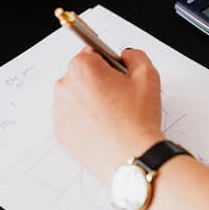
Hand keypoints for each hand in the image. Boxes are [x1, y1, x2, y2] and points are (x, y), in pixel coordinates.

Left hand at [53, 48, 164, 181]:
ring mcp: (60, 112)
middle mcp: (65, 87)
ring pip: (77, 96)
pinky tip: (105, 127)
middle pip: (83, 74)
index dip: (110, 63)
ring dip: (92, 100)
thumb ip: (135, 56)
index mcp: (83, 68)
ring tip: (114, 115)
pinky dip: (86, 119)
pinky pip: (73, 117)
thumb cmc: (138, 119)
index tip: (119, 76)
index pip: (92, 52)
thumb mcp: (148, 75)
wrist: (132, 157)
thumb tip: (125, 56)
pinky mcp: (61, 132)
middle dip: (100, 81)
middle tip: (121, 98)